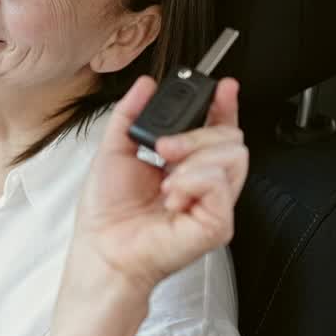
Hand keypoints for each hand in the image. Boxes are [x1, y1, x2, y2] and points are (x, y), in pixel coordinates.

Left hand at [70, 76, 247, 293]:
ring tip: (165, 178)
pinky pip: (220, 184)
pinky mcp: (217, 224)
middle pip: (231, 137)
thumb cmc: (107, 214)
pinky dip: (192, 181)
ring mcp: (214, 204)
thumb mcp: (113, 151)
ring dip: (193, 157)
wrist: (101, 250)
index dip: (224, 105)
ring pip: (233, 155)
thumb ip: (130, 115)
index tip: (222, 86)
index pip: (217, 128)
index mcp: (185, 165)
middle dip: (196, 133)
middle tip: (163, 148)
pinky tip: (172, 196)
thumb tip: (145, 86)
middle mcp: (205, 184)